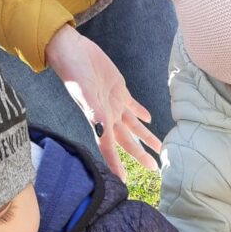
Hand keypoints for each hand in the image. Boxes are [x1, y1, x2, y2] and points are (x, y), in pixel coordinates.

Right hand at [45, 25, 161, 179]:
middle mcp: (108, 115)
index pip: (109, 148)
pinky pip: (133, 106)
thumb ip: (93, 111)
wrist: (72, 50)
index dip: (116, 164)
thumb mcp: (83, 91)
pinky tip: (149, 119)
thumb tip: (101, 129)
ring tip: (159, 148)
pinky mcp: (119, 90)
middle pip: (127, 140)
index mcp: (99, 120)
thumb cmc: (74, 72)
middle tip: (154, 168)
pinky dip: (141, 114)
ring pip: (134, 126)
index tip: (124, 180)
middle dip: (140, 155)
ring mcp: (114, 103)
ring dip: (145, 137)